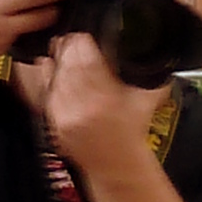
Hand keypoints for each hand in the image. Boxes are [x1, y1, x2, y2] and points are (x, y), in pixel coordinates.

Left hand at [43, 32, 170, 193]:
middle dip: (68, 47)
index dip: (82, 42)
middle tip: (71, 38)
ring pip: (55, 76)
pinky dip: (49, 77)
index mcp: (107, 99)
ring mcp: (67, 116)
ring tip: (62, 50)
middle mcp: (84, 107)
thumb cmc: (132, 133)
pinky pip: (48, 92)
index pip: (86, 59)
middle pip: (68, 64)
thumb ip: (150, 76)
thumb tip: (153, 53)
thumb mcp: (147, 100)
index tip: (84, 35)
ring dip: (57, 59)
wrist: (117, 165)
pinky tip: (52, 67)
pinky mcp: (55, 122)